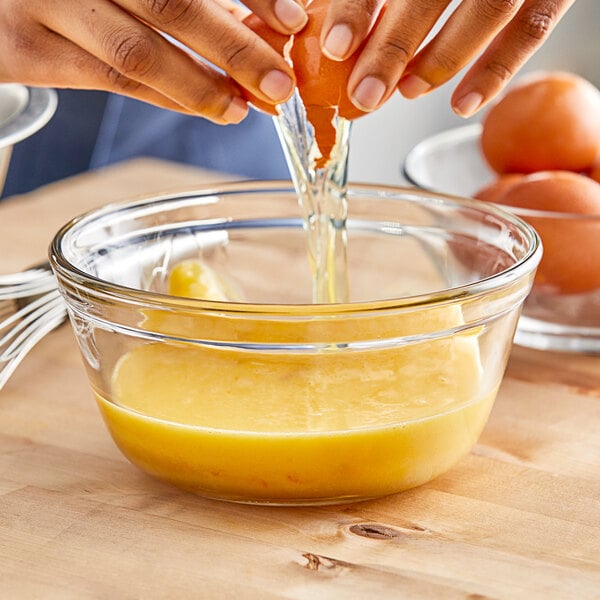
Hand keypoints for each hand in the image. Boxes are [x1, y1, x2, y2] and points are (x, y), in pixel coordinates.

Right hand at [0, 0, 307, 123]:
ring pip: (139, 54)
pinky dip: (166, 98)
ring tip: (243, 108)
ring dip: (201, 88)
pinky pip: (113, 82)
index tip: (294, 21)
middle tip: (280, 83)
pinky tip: (207, 107)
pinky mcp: (28, 48)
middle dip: (236, 49)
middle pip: (173, 4)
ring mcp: (46, 0)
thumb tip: (257, 25)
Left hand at [318, 0, 576, 116]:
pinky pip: (530, 29)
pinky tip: (462, 103)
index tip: (336, 48)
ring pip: (486, 8)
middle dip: (392, 48)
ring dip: (441, 60)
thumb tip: (344, 43)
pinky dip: (496, 71)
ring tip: (407, 91)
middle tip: (365, 94)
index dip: (356, 7)